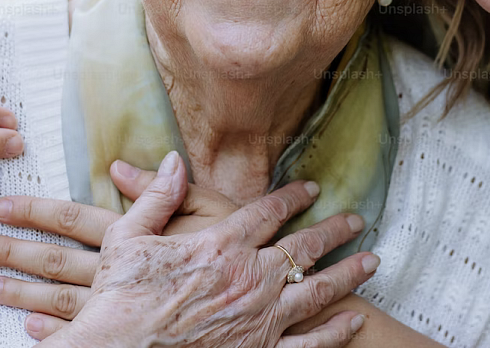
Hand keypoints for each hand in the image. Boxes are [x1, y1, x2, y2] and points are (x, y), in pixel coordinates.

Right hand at [0, 155, 374, 346]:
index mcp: (220, 246)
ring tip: (371, 261)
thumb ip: (157, 196)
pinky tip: (352, 321)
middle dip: (334, 231)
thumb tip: (172, 160)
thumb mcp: (127, 237)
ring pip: (317, 291)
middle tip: (356, 220)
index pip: (268, 212)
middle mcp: (248, 279)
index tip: (313, 188)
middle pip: (304, 248)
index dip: (294, 197)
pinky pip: (307, 344)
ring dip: (348, 274)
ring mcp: (258, 320)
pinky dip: (333, 332)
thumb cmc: (118, 300)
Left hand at [0, 158, 240, 334]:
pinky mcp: (127, 331)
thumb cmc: (234, 253)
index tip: (3, 205)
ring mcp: (122, 309)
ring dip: (22, 294)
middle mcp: (123, 275)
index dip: (37, 211)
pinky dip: (54, 330)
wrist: (259, 303)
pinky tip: (29, 327)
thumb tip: (118, 166)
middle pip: (57, 262)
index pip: (75, 219)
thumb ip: (161, 192)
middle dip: (14, 253)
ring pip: (61, 301)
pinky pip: (84, 334)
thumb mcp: (208, 212)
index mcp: (137, 238)